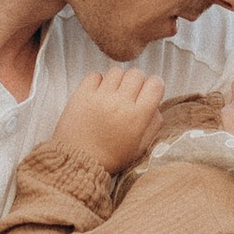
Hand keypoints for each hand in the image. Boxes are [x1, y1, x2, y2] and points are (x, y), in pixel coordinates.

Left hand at [51, 66, 166, 172]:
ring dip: (118, 81)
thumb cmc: (110, 157)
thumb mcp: (140, 147)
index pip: (156, 84)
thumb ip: (153, 124)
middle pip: (137, 74)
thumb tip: (155, 105)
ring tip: (113, 95)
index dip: (155, 86)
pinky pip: (95, 75)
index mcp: (137, 117)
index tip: (149, 93)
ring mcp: (100, 97)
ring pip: (117, 72)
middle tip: (130, 95)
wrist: (77, 162)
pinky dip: (99, 81)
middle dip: (137, 82)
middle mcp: (120, 103)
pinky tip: (98, 94)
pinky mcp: (82, 94)